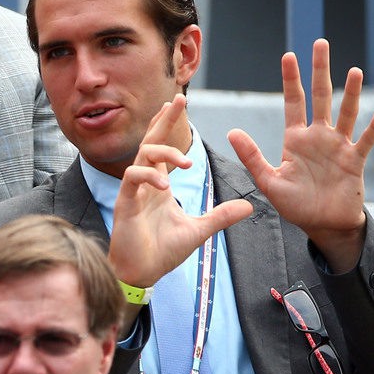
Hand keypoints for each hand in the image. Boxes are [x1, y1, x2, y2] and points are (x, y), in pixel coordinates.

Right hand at [109, 94, 252, 286]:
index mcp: (159, 186)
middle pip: (150, 142)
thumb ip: (221, 216)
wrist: (142, 274)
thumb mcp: (199, 231)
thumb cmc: (162, 252)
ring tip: (186, 163)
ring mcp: (133, 192)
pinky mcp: (125, 204)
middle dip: (163, 121)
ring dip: (163, 152)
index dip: (169, 126)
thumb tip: (248, 205)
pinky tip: (165, 184)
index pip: (163, 148)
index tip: (179, 105)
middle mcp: (145, 184)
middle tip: (178, 99)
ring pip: (142, 157)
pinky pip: (133, 179)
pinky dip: (149, 176)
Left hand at [227, 39, 373, 271]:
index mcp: (296, 139)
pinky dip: (373, 128)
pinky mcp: (354, 161)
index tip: (288, 55)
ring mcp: (338, 146)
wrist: (322, 225)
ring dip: (351, 94)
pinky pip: (365, 141)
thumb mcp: (269, 181)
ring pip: (346, 113)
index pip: (293, 102)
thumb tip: (231, 132)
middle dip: (319, 71)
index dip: (291, 79)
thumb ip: (252, 157)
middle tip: (320, 43)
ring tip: (354, 71)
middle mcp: (318, 136)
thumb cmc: (296, 204)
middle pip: (320, 96)